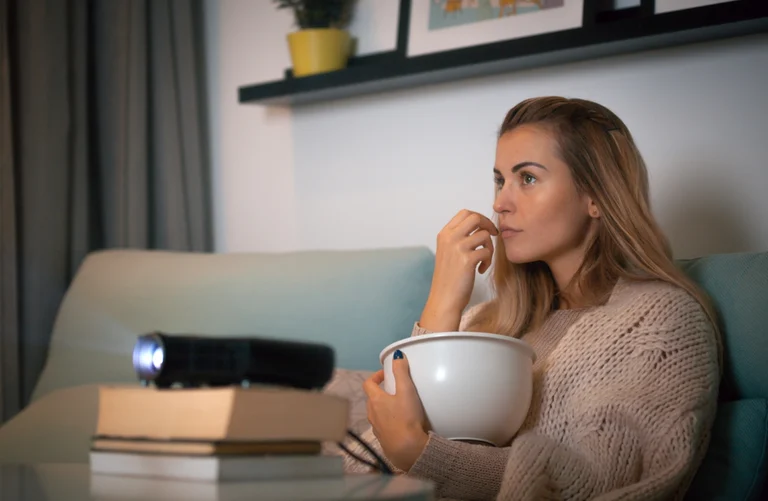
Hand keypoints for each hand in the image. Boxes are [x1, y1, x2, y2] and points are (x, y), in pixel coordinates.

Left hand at [363, 352, 428, 471]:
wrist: (407, 449)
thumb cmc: (406, 418)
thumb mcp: (407, 391)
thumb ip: (402, 372)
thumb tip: (397, 355)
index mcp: (376, 400)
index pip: (368, 384)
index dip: (376, 376)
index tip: (386, 375)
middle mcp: (372, 414)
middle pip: (372, 399)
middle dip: (381, 392)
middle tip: (395, 390)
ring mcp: (376, 428)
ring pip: (376, 413)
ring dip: (384, 408)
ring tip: (399, 407)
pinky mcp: (383, 440)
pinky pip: (382, 427)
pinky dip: (388, 422)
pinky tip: (400, 425)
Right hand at [421, 209, 497, 330]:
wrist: (444, 299)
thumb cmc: (448, 278)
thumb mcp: (448, 252)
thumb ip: (458, 238)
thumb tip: (479, 227)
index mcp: (444, 234)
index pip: (464, 213)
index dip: (479, 218)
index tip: (485, 228)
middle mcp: (449, 238)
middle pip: (475, 217)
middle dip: (488, 225)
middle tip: (493, 236)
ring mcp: (457, 248)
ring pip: (484, 235)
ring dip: (489, 247)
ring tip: (484, 260)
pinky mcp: (467, 260)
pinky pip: (487, 252)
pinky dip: (488, 261)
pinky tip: (481, 270)